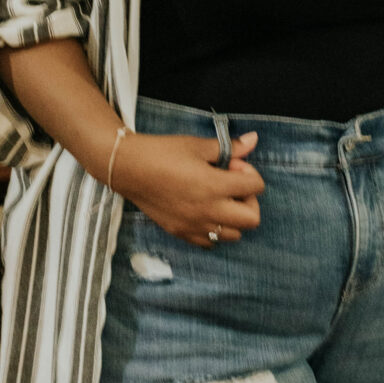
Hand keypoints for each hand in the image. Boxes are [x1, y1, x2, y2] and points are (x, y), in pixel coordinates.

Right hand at [119, 131, 264, 247]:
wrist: (128, 168)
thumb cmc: (162, 152)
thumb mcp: (198, 145)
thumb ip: (230, 147)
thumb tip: (253, 139)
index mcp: (214, 186)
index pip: (256, 187)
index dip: (249, 173)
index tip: (232, 165)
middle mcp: (208, 211)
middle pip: (252, 219)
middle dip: (249, 200)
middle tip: (233, 186)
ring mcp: (194, 226)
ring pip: (234, 235)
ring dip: (234, 217)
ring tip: (219, 200)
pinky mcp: (181, 233)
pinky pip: (210, 243)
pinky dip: (215, 230)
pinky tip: (204, 212)